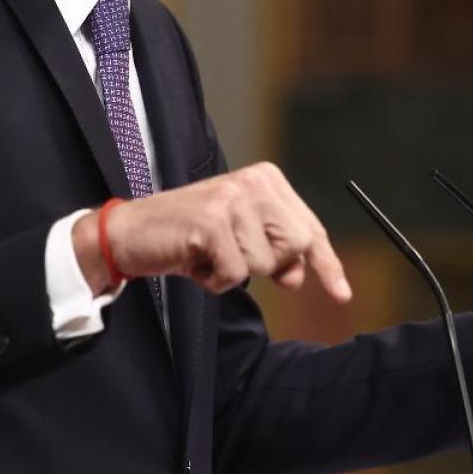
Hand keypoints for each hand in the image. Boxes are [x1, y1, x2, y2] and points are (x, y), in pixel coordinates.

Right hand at [70, 163, 352, 299]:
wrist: (130, 234)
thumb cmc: (186, 238)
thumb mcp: (236, 242)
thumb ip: (273, 253)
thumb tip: (299, 274)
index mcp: (266, 179)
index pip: (309, 228)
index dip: (327, 264)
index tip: (342, 294)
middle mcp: (254, 182)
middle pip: (296, 246)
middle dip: (268, 265)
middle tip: (230, 256)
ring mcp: (232, 199)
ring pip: (265, 264)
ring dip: (233, 272)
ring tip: (206, 253)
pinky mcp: (212, 222)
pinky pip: (236, 274)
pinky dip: (215, 280)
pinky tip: (194, 260)